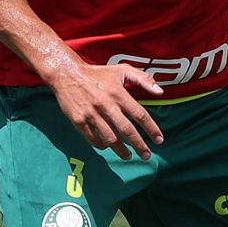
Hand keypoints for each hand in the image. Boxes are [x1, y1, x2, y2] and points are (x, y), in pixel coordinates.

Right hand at [50, 63, 164, 160]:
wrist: (66, 74)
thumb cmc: (97, 73)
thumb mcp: (122, 70)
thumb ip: (143, 79)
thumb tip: (160, 92)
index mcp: (118, 93)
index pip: (140, 115)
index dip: (151, 129)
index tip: (159, 140)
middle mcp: (106, 104)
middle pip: (127, 130)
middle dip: (139, 145)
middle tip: (146, 155)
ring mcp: (91, 114)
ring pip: (110, 138)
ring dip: (121, 150)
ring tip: (128, 156)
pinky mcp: (79, 121)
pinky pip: (93, 139)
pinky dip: (102, 145)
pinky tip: (108, 146)